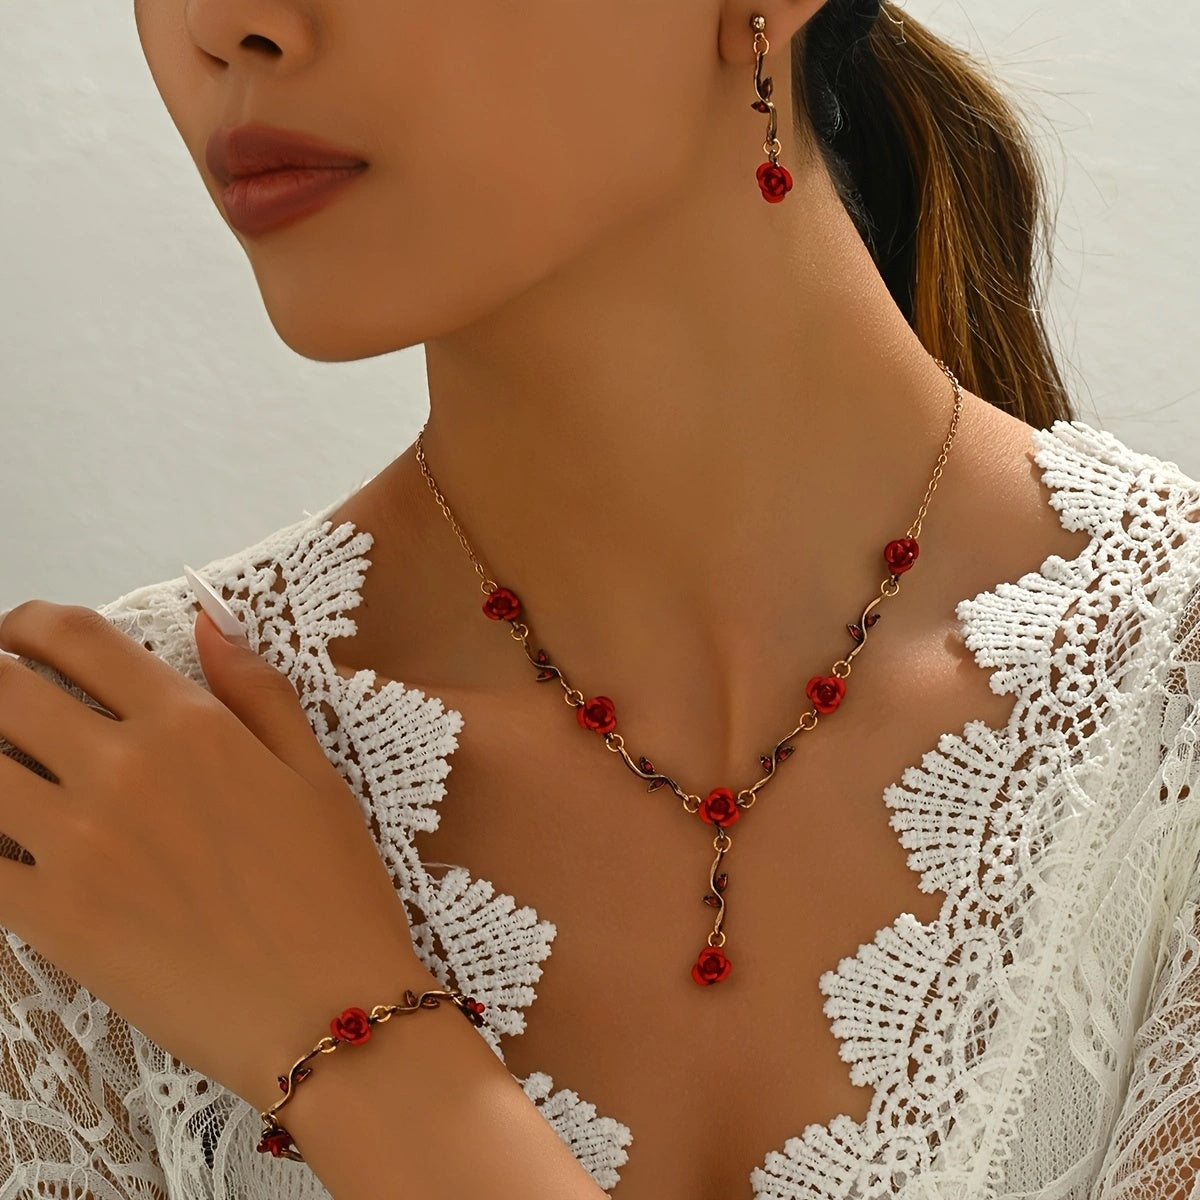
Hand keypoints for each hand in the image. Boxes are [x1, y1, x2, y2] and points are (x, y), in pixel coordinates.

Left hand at [0, 599, 424, 1108]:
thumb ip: (258, 690)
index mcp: (191, 723)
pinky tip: (0, 839)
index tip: (19, 635)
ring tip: (4, 769)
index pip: (74, 636)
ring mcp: (79, 843)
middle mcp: (124, 767)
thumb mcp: (316, 774)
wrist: (330, 1009)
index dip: (27, 622)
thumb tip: (207, 622)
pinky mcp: (53, 918)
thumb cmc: (334, 891)